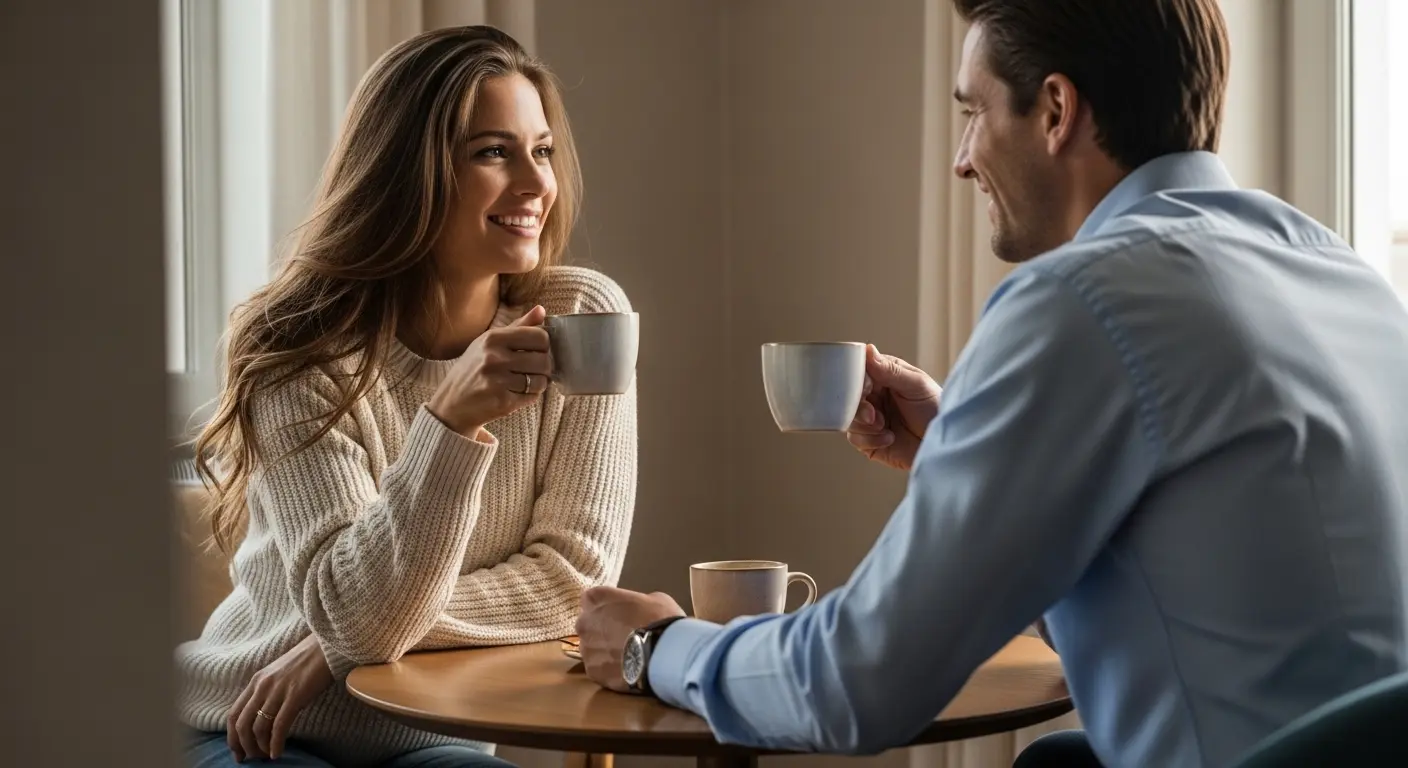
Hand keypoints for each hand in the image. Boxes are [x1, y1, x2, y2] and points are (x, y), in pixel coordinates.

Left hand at [226, 633, 333, 761]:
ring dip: (260, 747)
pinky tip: (277, 753)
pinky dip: (275, 743)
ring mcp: (278, 690)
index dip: (232, 737)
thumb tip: (264, 718)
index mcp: (256, 681)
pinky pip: (279, 726)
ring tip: (267, 756)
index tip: (238, 752)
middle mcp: (262, 686)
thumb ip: (268, 693)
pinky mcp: (295, 695)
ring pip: (258, 727)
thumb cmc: (308, 662)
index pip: (233, 714)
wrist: (327, 646)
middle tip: (251, 759)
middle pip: (242, 724)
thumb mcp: (279, 675)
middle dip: (244, 746)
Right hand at [426, 305, 551, 438]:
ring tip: (525, 382)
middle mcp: (494, 358)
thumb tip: (542, 310)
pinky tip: (516, 393)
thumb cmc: (473, 369)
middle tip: (533, 370)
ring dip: (538, 383)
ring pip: (540, 380)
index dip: (544, 345)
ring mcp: (498, 381)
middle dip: (544, 367)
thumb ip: (518, 326)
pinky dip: (529, 396)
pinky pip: (533, 397)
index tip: (537, 351)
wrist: (451, 403)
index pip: (539, 337)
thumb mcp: (489, 342)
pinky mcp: (502, 401)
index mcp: (492, 338)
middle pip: (544, 360)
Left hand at [576, 587, 685, 692]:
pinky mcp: (592, 671)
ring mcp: (586, 648)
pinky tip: (626, 671)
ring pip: (591, 649)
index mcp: (597, 599)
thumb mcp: (653, 599)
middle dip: (600, 629)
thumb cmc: (660, 618)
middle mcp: (585, 622)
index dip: (604, 607)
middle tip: (622, 635)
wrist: (663, 653)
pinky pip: (598, 669)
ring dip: (604, 651)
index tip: (617, 613)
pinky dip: (609, 670)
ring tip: (625, 657)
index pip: (590, 599)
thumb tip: (636, 611)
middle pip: (587, 624)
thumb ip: (634, 602)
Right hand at [846, 344, 941, 470]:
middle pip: (848, 397)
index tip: (864, 390)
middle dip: (858, 407)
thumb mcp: (917, 385)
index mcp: (884, 376)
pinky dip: (870, 440)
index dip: (854, 381)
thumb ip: (891, 370)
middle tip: (873, 414)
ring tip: (884, 426)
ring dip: (865, 425)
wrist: (946, 444)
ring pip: (848, 418)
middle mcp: (875, 396)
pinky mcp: (870, 441)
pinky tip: (889, 438)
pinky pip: (855, 438)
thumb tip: (868, 350)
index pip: (858, 372)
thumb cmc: (937, 410)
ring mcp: (871, 419)